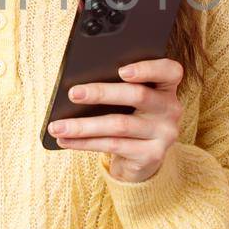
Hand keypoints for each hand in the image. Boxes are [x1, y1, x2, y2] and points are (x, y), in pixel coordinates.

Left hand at [48, 58, 183, 180]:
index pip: (170, 71)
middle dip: (101, 93)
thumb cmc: (129, 119)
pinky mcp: (152, 155)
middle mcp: (170, 109)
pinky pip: (113, 145)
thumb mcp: (129, 102)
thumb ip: (118, 88)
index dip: (148, 68)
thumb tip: (80, 87)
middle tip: (73, 93)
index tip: (121, 70)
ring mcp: (164, 134)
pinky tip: (66, 140)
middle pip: (138, 95)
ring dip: (84, 125)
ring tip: (57, 126)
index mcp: (166, 87)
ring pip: (120, 125)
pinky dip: (85, 142)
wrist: (140, 160)